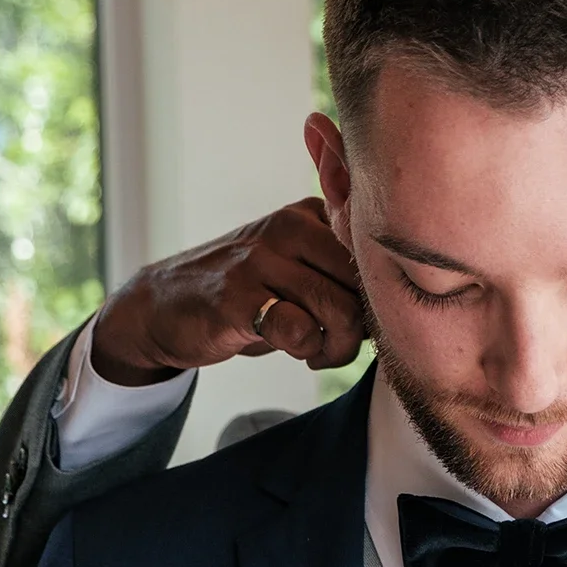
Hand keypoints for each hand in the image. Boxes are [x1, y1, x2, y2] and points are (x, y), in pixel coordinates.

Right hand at [90, 198, 363, 385]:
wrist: (164, 307)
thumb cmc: (246, 293)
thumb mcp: (296, 267)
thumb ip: (342, 270)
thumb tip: (402, 300)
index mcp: (310, 214)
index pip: (375, 251)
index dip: (380, 295)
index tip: (362, 317)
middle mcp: (288, 227)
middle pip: (366, 283)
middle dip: (363, 327)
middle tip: (339, 344)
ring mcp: (261, 259)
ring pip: (341, 308)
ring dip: (338, 346)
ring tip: (319, 352)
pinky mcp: (238, 297)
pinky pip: (301, 330)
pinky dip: (308, 351)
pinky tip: (297, 351)